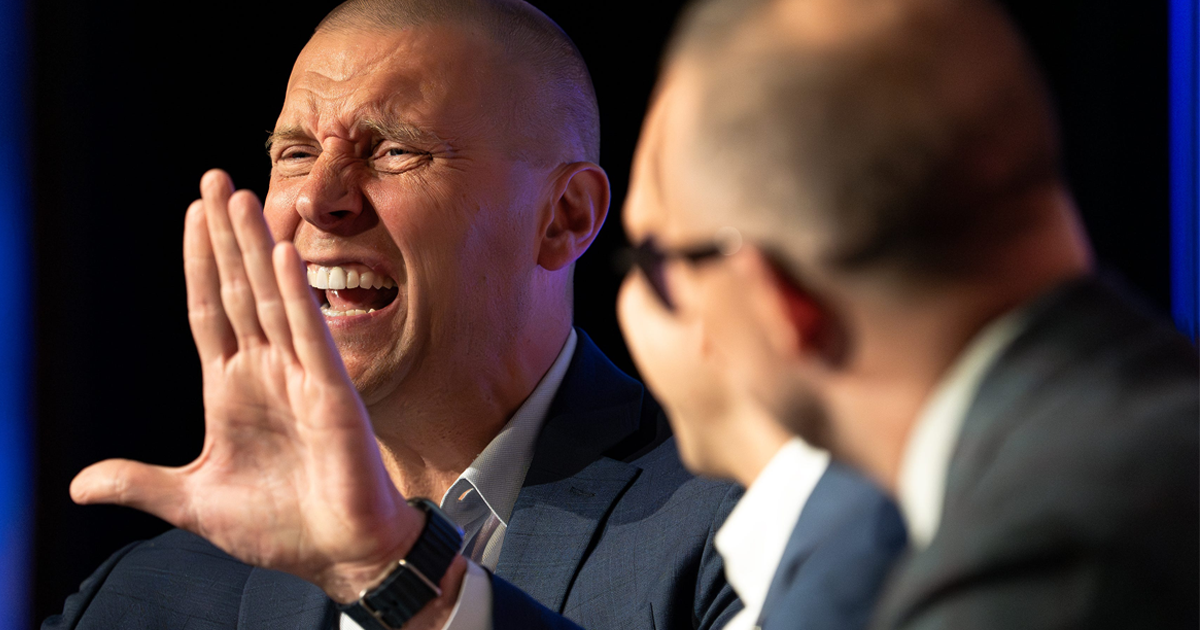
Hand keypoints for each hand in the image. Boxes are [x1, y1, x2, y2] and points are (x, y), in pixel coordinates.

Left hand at [70, 169, 422, 602]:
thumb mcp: (194, 503)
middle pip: (240, 290)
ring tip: (241, 197)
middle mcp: (268, 371)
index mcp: (233, 389)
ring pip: (273, 300)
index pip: (210, 311)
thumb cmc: (280, 526)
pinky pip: (310, 335)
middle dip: (225, 235)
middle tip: (215, 179)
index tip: (190, 213)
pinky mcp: (332, 394)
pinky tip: (280, 255)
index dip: (198, 263)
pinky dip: (295, 295)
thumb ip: (141, 484)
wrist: (339, 555)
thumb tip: (79, 485)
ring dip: (255, 248)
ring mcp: (301, 377)